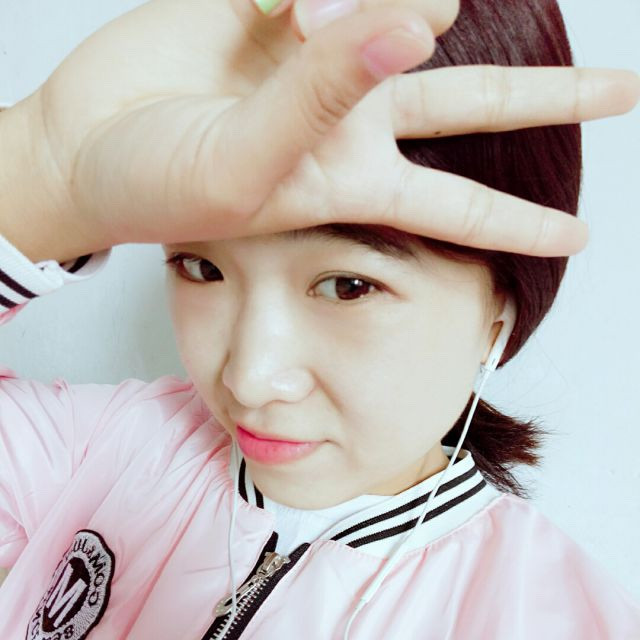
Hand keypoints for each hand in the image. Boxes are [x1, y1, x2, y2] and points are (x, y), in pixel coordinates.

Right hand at [8, 0, 638, 262]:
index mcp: (350, 178)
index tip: (580, 237)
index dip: (518, 221)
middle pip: (473, 100)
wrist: (85, 144)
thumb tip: (414, 15)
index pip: (457, 204)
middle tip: (622, 93)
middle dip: (547, 95)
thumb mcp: (244, 166)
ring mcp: (322, 57)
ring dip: (395, 0)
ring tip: (331, 9)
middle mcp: (352, 115)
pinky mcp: (279, 4)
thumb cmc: (155, 186)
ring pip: (407, 9)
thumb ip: (321, 97)